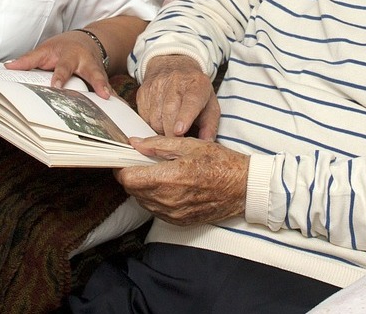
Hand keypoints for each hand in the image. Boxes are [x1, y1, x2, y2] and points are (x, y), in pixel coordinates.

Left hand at [4, 30, 110, 97]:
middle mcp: (84, 61)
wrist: (86, 41)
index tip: (57, 85)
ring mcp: (96, 69)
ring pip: (102, 78)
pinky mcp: (103, 77)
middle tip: (100, 93)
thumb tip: (8, 67)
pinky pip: (108, 87)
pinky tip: (118, 107)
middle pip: (90, 71)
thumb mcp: (45, 49)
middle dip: (95, 81)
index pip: (63, 66)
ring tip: (110, 98)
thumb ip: (28, 60)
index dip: (60, 76)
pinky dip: (112, 96)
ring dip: (106, 88)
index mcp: (68, 55)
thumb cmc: (62, 47)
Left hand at [116, 136, 247, 225]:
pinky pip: (155, 211)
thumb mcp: (190, 145)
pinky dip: (154, 198)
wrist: (243, 188)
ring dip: (142, 188)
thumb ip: (159, 144)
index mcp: (170, 178)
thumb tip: (135, 143)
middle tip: (141, 162)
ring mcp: (173, 214)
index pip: (129, 179)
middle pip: (132, 191)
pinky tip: (166, 186)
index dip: (122, 168)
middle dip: (132, 176)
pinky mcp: (179, 221)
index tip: (125, 159)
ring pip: (142, 202)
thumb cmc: (221, 163)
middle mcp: (169, 200)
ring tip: (156, 173)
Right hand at [136, 55, 218, 138]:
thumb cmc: (195, 89)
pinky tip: (161, 119)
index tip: (180, 131)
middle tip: (178, 141)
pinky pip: (144, 117)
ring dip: (162, 129)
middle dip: (172, 133)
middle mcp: (175, 82)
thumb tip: (206, 142)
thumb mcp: (210, 104)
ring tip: (170, 127)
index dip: (184, 117)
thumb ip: (210, 125)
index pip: (190, 101)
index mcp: (196, 85)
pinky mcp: (143, 91)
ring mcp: (157, 85)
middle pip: (169, 113)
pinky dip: (152, 123)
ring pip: (155, 118)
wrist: (174, 64)